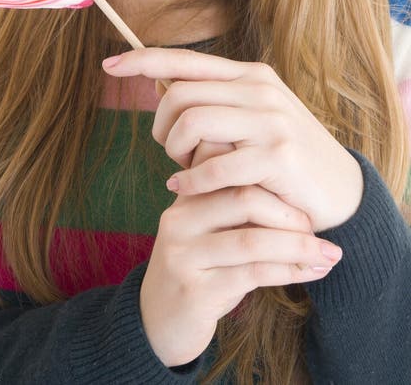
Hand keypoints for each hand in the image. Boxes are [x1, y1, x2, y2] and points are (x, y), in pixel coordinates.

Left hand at [103, 48, 363, 234]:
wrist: (340, 191)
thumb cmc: (283, 157)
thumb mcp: (251, 118)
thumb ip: (214, 102)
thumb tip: (161, 87)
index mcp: (249, 76)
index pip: (185, 60)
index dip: (142, 60)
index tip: (108, 66)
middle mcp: (259, 89)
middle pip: (180, 93)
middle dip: (161, 125)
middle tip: (170, 151)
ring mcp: (270, 120)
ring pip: (192, 121)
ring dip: (175, 150)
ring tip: (183, 169)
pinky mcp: (277, 156)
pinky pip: (213, 164)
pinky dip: (190, 179)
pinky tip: (184, 188)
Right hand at [139, 185, 341, 366]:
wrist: (158, 322)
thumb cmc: (198, 270)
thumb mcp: (210, 230)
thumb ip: (236, 206)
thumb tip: (294, 186)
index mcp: (186, 196)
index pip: (229, 165)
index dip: (271, 174)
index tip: (304, 190)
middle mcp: (179, 219)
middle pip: (244, 198)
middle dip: (290, 213)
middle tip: (318, 228)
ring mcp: (183, 254)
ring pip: (252, 240)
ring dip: (298, 247)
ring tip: (329, 254)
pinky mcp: (195, 290)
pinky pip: (252, 275)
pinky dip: (288, 272)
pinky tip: (310, 272)